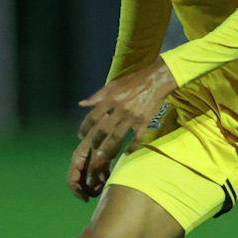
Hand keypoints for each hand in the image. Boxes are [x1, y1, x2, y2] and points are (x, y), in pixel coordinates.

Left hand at [69, 61, 177, 200]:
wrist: (156, 80)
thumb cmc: (133, 81)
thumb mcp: (113, 84)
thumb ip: (97, 96)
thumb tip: (81, 104)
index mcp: (111, 99)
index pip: (93, 116)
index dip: (84, 127)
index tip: (81, 135)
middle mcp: (120, 109)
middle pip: (103, 129)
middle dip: (95, 141)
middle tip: (90, 150)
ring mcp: (133, 117)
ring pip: (118, 136)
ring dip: (109, 148)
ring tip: (103, 157)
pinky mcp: (144, 121)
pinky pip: (137, 138)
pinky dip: (132, 147)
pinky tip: (127, 153)